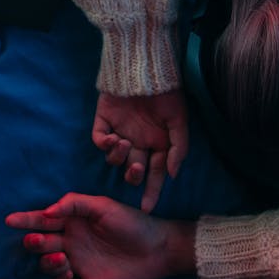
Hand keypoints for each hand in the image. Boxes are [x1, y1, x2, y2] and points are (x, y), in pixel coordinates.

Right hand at [5, 193, 195, 278]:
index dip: (26, 219)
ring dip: (47, 263)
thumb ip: (74, 204)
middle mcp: (72, 242)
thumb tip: (47, 212)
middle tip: (37, 240)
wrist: (158, 249)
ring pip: (49, 266)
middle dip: (33, 242)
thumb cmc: (132, 223)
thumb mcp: (104, 206)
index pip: (44, 220)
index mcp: (74, 221)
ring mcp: (78, 263)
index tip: (10, 220)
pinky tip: (70, 275)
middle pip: (41, 243)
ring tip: (58, 257)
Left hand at [93, 91, 188, 211]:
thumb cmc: (167, 94)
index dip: (152, 191)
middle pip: (132, 171)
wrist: (146, 69)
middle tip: (137, 168)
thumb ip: (177, 149)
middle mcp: (138, 142)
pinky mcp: (104, 122)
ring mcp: (120, 132)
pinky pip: (99, 140)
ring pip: (114, 159)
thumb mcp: (179, 121)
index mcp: (157, 144)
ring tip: (124, 143)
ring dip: (118, 157)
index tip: (147, 208)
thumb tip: (172, 175)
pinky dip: (103, 144)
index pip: (155, 174)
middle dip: (133, 175)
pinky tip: (112, 139)